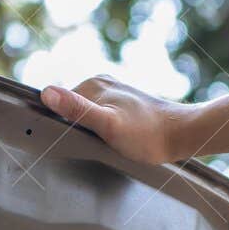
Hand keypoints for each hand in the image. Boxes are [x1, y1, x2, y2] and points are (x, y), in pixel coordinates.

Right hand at [40, 76, 189, 164]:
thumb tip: (46, 93)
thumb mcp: (108, 125)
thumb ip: (77, 109)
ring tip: (103, 145)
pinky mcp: (123, 105)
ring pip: (86, 115)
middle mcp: (101, 83)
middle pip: (72, 110)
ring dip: (88, 131)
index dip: (59, 126)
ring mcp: (113, 94)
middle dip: (74, 128)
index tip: (72, 142)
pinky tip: (111, 141)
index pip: (58, 105)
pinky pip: (100, 118)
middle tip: (91, 146)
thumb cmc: (147, 134)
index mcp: (92, 84)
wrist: (182, 135)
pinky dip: (100, 130)